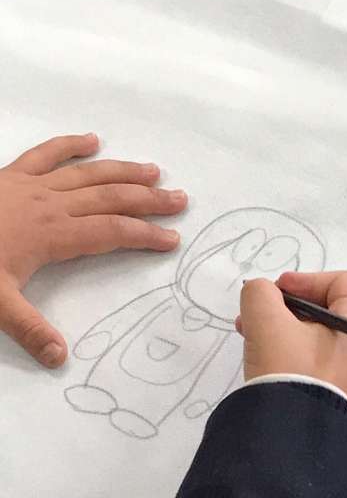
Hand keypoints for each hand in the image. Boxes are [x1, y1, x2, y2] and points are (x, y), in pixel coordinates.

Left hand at [0, 133, 187, 366]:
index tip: (172, 239)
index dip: (144, 236)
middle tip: (180, 200)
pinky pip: (47, 153)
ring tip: (154, 171)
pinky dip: (70, 146)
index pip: (111, 233)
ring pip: (88, 174)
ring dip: (123, 171)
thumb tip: (60, 358)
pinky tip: (92, 140)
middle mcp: (50, 205)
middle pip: (110, 199)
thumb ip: (29, 329)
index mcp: (53, 236)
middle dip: (148, 200)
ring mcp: (32, 185)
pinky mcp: (13, 174)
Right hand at [236, 271, 346, 407]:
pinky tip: (261, 355)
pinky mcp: (335, 393)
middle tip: (257, 313)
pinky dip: (289, 349)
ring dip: (282, 327)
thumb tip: (262, 296)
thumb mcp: (265, 320)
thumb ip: (260, 293)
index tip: (277, 291)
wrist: (287, 434)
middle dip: (287, 305)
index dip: (307, 279)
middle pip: (329, 309)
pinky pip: (315, 359)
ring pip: (317, 335)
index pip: (344, 283)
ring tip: (248, 334)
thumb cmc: (286, 368)